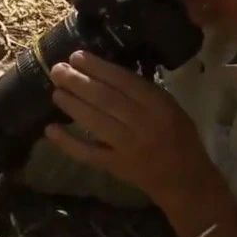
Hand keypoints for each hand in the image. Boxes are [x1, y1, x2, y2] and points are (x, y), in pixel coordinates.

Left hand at [45, 50, 220, 202]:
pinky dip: (68, 142)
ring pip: (96, 122)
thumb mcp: (171, 107)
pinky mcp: (116, 166)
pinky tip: (51, 130)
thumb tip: (104, 72)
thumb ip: (143, 92)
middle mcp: (143, 124)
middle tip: (57, 70)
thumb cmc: (180, 138)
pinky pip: (88, 154)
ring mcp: (128, 147)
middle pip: (106, 99)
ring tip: (56, 91)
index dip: (98, 68)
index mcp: (159, 105)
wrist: (185, 180)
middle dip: (79, 82)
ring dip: (73, 105)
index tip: (77, 56)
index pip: (124, 81)